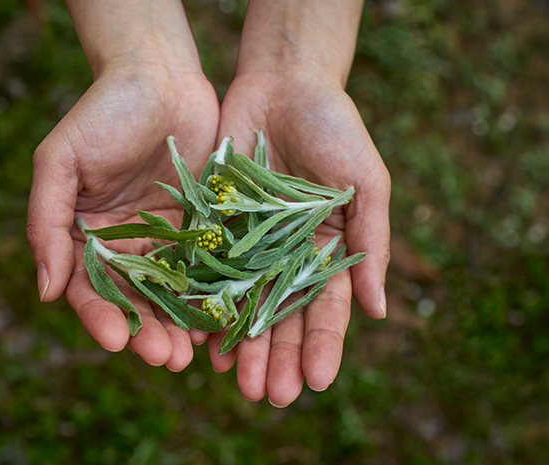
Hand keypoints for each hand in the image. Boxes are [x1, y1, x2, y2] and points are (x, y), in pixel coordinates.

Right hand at [26, 63, 219, 369]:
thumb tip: (44, 290)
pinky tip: (222, 318)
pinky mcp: (201, 228)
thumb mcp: (60, 159)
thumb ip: (46, 222)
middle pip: (133, 299)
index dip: (100, 316)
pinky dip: (212, 295)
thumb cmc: (103, 112)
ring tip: (192, 353)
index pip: (87, 287)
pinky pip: (206, 268)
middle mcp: (123, 244)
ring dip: (179, 325)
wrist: (160, 75)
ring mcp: (164, 239)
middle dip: (147, 331)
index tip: (118, 339)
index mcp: (83, 235)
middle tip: (165, 358)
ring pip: (171, 293)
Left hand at [208, 70, 390, 405]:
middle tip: (270, 396)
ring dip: (242, 344)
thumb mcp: (366, 183)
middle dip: (279, 357)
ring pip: (244, 304)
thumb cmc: (336, 128)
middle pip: (282, 316)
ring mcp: (250, 244)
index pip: (327, 309)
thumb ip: (372, 243)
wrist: (284, 83)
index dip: (324, 346)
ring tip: (235, 381)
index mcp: (328, 250)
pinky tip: (202, 338)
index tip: (317, 382)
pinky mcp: (215, 225)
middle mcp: (287, 255)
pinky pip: (208, 271)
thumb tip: (380, 311)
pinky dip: (206, 305)